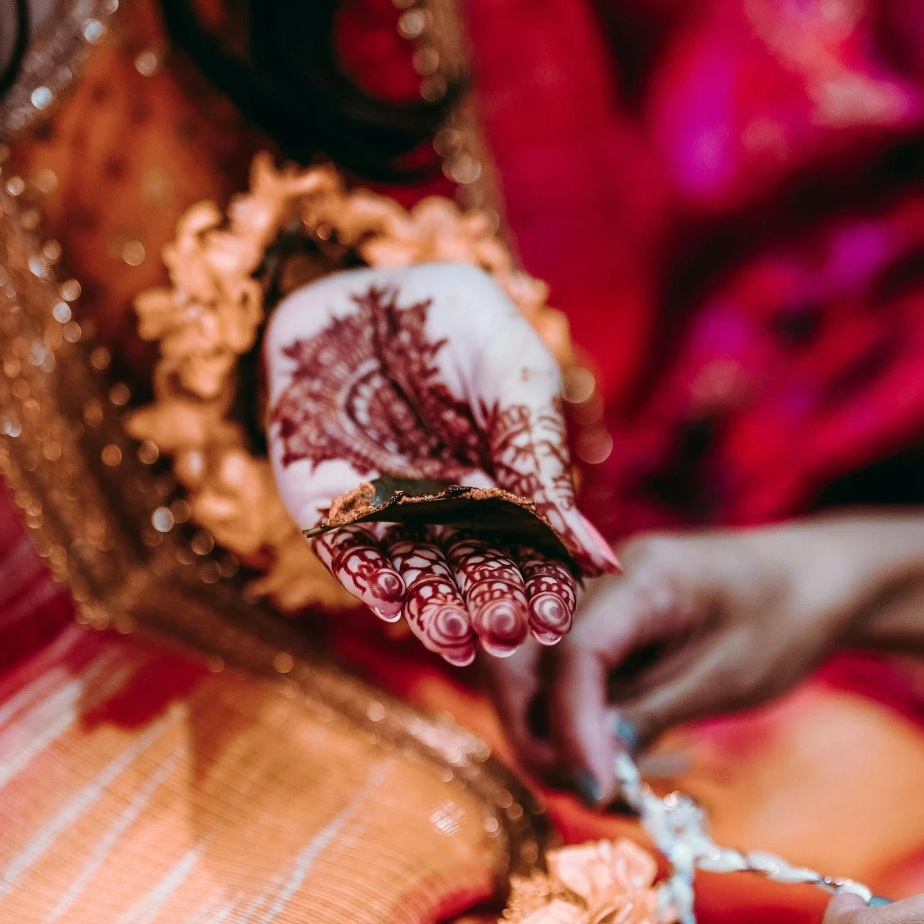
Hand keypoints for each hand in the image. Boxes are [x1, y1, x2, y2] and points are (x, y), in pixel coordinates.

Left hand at [263, 261, 616, 666]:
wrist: (360, 287)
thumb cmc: (454, 323)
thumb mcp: (515, 375)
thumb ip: (543, 459)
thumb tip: (599, 557)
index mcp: (504, 491)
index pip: (530, 557)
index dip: (543, 591)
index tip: (553, 619)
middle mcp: (447, 514)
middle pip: (474, 575)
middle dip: (490, 607)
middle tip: (505, 631)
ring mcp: (385, 513)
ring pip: (414, 575)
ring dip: (432, 610)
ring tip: (455, 635)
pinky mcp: (324, 505)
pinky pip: (345, 551)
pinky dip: (366, 576)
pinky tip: (390, 600)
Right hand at [492, 509, 923, 796]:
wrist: (817, 579)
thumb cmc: (786, 616)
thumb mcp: (729, 675)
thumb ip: (652, 712)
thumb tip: (593, 764)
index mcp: (641, 577)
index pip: (574, 652)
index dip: (573, 727)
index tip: (597, 788)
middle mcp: (599, 582)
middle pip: (519, 661)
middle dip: (535, 735)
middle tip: (588, 791)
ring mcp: (593, 606)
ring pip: (528, 678)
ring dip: (549, 738)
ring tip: (606, 786)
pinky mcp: (600, 634)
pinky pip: (559, 684)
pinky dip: (573, 730)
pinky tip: (612, 764)